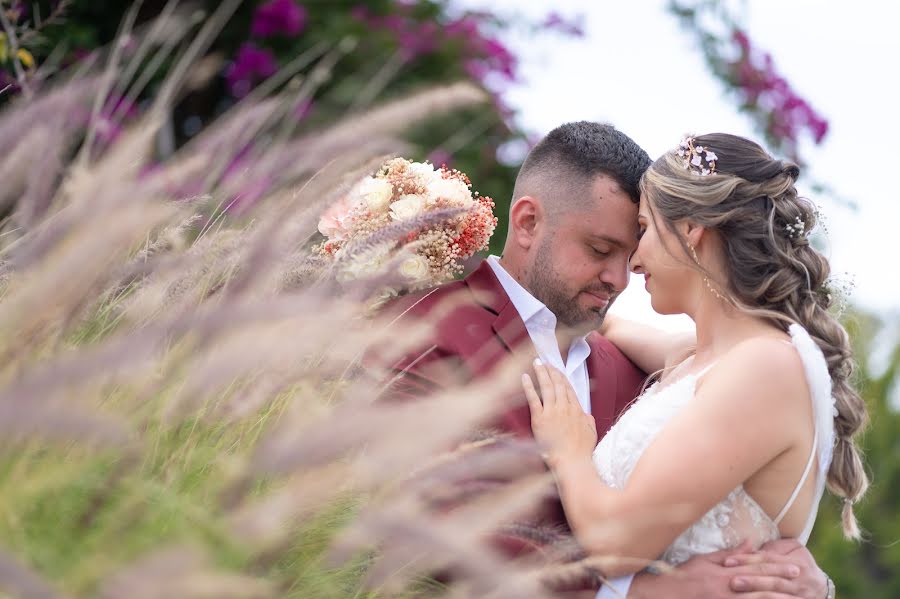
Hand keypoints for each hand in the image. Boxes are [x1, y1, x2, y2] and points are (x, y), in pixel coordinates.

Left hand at [522, 360, 596, 465]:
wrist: (572, 462)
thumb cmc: (582, 451)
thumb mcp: (591, 433)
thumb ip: (588, 420)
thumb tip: (586, 413)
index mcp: (577, 410)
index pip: (568, 389)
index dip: (562, 378)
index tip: (557, 370)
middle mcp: (565, 408)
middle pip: (558, 385)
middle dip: (551, 371)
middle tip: (545, 362)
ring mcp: (552, 412)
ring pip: (547, 387)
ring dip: (541, 373)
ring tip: (537, 363)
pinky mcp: (540, 419)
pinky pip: (533, 399)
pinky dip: (528, 386)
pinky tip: (524, 377)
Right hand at [629, 541, 806, 597]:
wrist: (666, 594)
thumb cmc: (684, 575)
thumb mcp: (705, 560)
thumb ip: (730, 554)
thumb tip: (750, 542)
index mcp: (725, 572)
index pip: (756, 568)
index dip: (777, 568)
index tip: (794, 568)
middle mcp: (728, 587)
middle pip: (761, 585)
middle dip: (783, 583)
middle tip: (801, 580)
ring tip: (794, 598)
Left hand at [723, 539, 826, 597]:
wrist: (821, 588)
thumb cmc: (801, 563)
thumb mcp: (794, 549)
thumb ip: (774, 548)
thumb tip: (750, 545)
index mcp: (796, 562)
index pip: (768, 560)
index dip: (747, 560)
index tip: (728, 561)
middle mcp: (798, 580)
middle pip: (772, 580)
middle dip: (751, 580)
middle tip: (731, 581)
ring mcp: (799, 596)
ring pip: (776, 595)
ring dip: (756, 594)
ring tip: (738, 590)